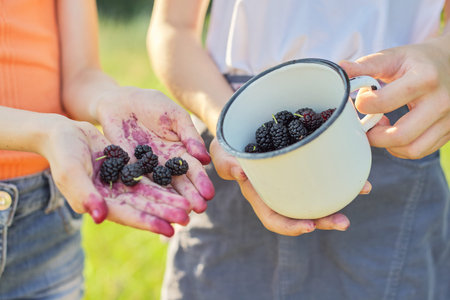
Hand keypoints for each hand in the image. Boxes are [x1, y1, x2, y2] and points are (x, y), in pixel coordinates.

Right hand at [41, 116, 191, 236]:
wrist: (64, 133)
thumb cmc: (63, 152)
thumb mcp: (71, 172)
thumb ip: (84, 194)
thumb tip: (100, 217)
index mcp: (98, 203)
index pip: (127, 215)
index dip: (148, 222)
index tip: (170, 229)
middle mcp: (112, 197)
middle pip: (143, 206)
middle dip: (165, 213)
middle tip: (187, 218)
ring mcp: (121, 184)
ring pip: (149, 194)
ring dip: (168, 200)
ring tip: (190, 206)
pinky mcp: (127, 170)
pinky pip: (149, 177)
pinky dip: (163, 182)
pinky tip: (180, 185)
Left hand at [95, 87, 214, 212]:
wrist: (121, 101)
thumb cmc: (153, 105)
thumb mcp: (175, 117)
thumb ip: (189, 135)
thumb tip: (205, 158)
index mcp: (180, 151)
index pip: (192, 169)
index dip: (200, 181)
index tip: (209, 194)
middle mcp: (165, 164)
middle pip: (179, 182)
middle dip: (190, 195)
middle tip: (199, 209)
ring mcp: (147, 167)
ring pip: (161, 186)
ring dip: (171, 200)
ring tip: (181, 212)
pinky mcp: (127, 168)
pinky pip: (138, 181)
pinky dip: (146, 192)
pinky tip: (153, 203)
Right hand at [209, 138, 370, 235]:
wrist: (241, 128)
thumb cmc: (228, 146)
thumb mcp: (221, 153)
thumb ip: (227, 164)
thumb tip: (240, 174)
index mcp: (259, 194)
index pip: (274, 217)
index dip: (290, 226)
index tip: (309, 227)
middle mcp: (279, 190)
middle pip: (302, 212)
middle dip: (324, 220)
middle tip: (344, 222)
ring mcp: (293, 178)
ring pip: (318, 193)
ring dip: (341, 195)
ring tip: (365, 190)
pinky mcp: (304, 163)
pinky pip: (322, 171)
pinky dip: (340, 170)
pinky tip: (357, 164)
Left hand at [340, 36, 449, 158]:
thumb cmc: (418, 60)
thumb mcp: (394, 56)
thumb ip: (366, 65)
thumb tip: (340, 68)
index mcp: (424, 78)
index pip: (384, 102)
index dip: (364, 104)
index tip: (361, 100)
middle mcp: (441, 101)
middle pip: (400, 135)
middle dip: (374, 136)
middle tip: (366, 125)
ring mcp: (449, 119)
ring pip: (412, 149)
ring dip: (388, 145)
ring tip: (381, 129)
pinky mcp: (449, 131)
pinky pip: (420, 151)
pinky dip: (401, 147)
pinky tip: (395, 131)